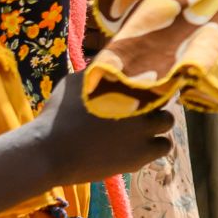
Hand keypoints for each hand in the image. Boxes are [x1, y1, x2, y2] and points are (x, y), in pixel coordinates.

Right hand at [37, 75, 178, 182]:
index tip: (145, 87)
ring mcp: (142, 131)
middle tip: (140, 108)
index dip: (152, 81)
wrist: (49, 152)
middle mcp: (139, 106)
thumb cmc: (58, 116)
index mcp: (126, 85)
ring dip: (158, 122)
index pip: (156, 76)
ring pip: (167, 121)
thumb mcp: (75, 83)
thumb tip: (112, 61)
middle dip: (154, 101)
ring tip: (139, 127)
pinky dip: (156, 145)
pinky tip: (141, 145)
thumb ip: (99, 71)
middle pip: (164, 98)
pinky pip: (164, 147)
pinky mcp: (140, 155)